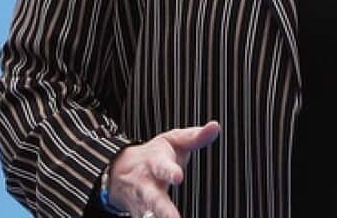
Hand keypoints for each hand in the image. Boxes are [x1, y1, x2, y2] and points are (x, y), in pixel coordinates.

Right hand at [106, 121, 220, 217]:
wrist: (121, 168)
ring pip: (148, 214)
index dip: (170, 172)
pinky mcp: (140, 214)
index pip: (163, 167)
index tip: (178, 177)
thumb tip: (215, 126)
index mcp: (156, 163)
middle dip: (163, 209)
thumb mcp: (174, 140)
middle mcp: (146, 184)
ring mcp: (142, 202)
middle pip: (153, 198)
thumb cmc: (155, 153)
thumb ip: (195, 137)